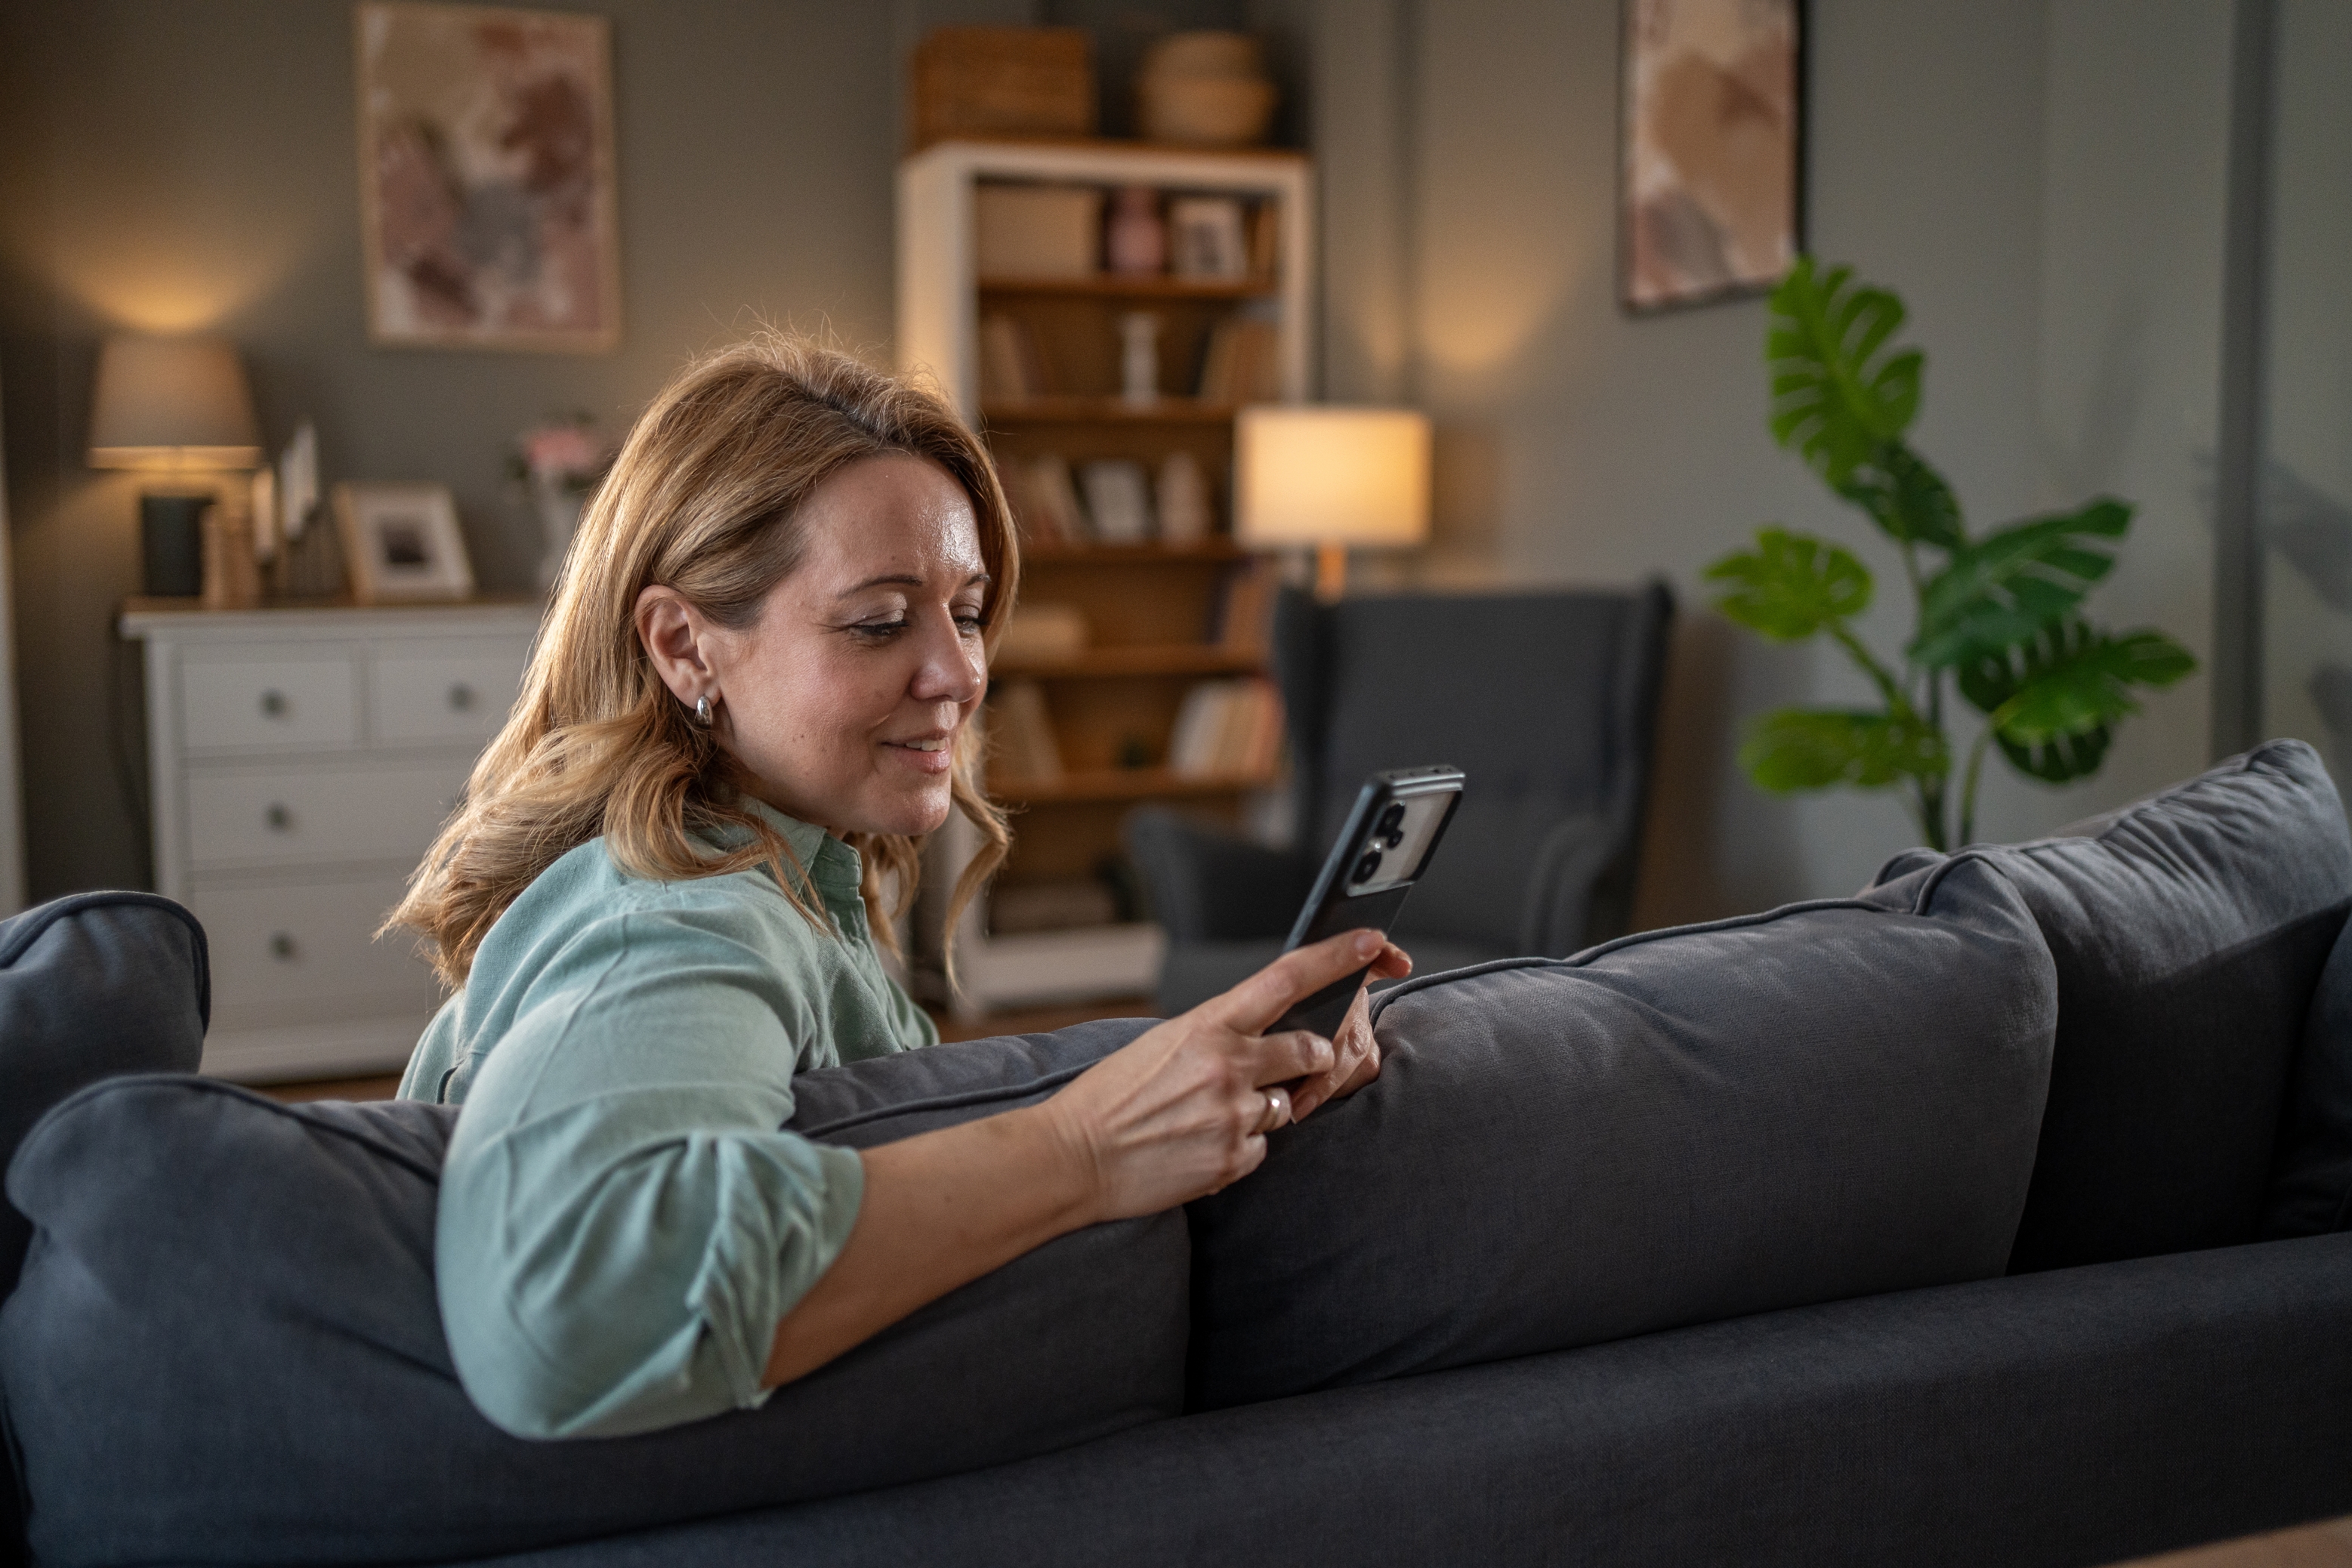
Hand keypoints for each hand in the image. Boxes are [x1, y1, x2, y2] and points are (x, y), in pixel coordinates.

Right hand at [1039, 928, 1389, 1221]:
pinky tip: (1200, 1144)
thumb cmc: (1111, 1097)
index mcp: (1208, 1025)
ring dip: (1261, 1108)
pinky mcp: (1233, 1158)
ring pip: (1286, 1105)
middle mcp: (1229, 1065)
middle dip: (1313, 1056)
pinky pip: (1263, 1147)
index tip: (1371, 941)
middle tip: (1299, 1062)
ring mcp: (1234, 1114)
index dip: (1336, 958)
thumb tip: (1259, 1038)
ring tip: (1207, 1115)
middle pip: (1310, 1049)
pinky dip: (1241, 1146)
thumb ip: (1216, 1035)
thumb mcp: (1162, 1043)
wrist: (1074, 1157)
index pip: (1286, 979)